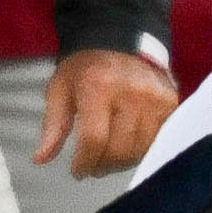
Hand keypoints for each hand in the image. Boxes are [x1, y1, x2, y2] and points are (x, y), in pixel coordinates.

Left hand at [38, 47, 175, 176]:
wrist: (121, 41)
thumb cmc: (85, 68)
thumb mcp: (60, 90)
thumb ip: (53, 125)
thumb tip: (40, 159)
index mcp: (99, 87)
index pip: (94, 139)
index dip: (84, 162)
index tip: (77, 171)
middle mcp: (132, 94)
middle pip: (120, 149)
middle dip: (102, 165)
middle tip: (92, 167)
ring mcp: (155, 100)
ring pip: (140, 150)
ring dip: (121, 162)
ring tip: (108, 158)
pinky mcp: (171, 104)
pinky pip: (157, 140)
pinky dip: (140, 150)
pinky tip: (127, 146)